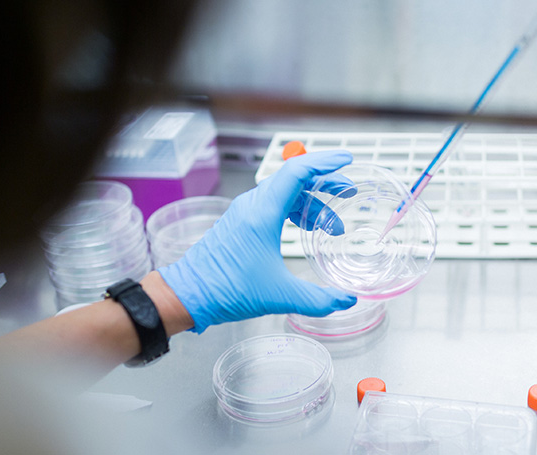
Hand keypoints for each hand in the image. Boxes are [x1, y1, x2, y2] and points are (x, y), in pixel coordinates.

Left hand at [158, 150, 357, 332]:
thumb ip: (318, 300)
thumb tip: (346, 300)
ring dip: (311, 202)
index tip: (347, 161)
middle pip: (294, 178)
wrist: (188, 294)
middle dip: (325, 183)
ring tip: (330, 226)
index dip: (325, 163)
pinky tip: (304, 228)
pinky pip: (273, 203)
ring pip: (285, 192)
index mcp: (262, 213)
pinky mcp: (239, 222)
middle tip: (348, 192)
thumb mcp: (279, 296)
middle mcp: (252, 205)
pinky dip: (295, 209)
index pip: (298, 172)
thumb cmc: (226, 289)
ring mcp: (244, 212)